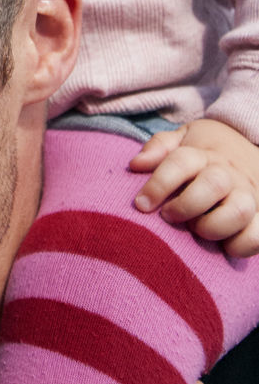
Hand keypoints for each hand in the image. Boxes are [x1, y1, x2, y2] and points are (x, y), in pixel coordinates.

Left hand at [130, 118, 258, 256]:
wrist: (251, 150)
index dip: (158, 184)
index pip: (180, 162)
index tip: (141, 204)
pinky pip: (257, 236)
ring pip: (239, 211)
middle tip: (169, 216)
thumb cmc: (208, 150)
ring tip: (197, 229)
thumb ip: (160, 146)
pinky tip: (223, 245)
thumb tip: (136, 164)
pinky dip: (240, 246)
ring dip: (213, 226)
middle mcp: (228, 174)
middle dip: (186, 205)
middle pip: (212, 185)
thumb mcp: (184, 137)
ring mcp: (248, 194)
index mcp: (204, 154)